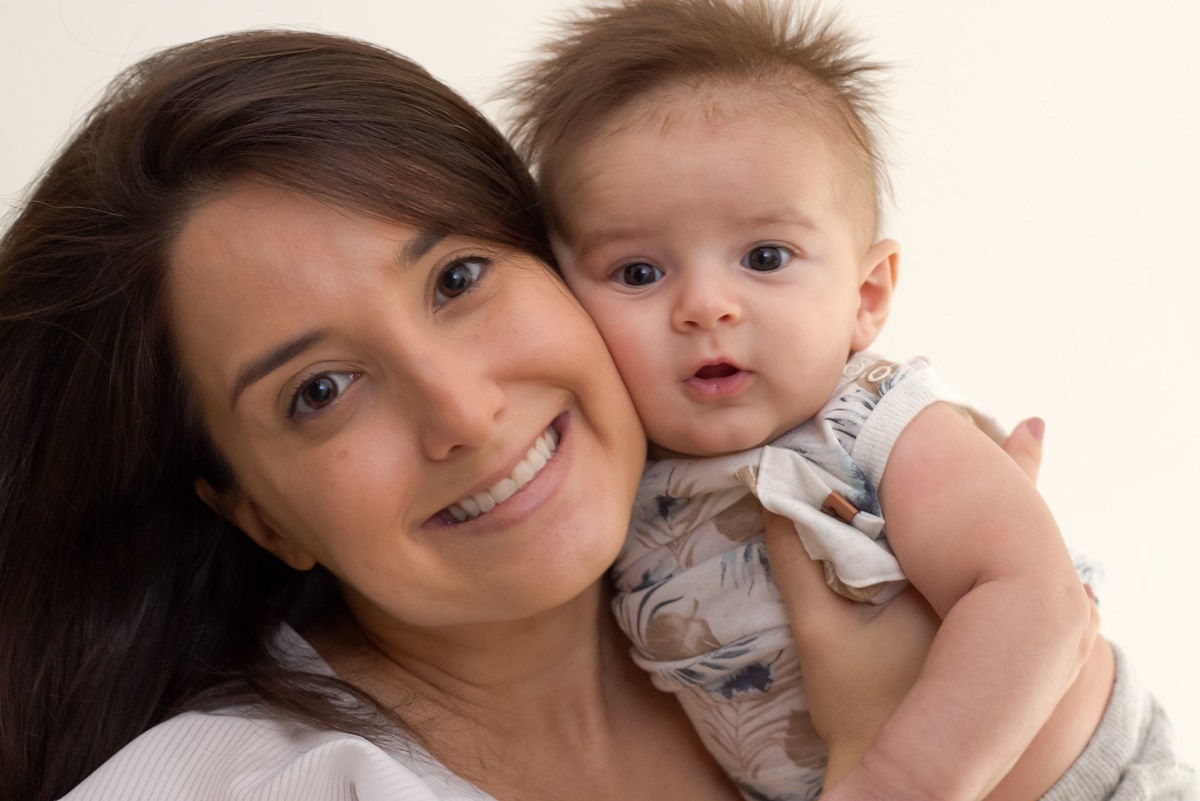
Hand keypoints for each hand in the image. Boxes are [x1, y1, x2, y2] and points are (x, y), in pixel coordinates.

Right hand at [761, 416, 1053, 788]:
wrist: (891, 764)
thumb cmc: (855, 700)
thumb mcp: (817, 629)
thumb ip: (795, 563)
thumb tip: (773, 498)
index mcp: (947, 584)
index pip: (978, 502)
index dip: (987, 456)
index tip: (978, 414)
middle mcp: (985, 603)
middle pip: (1016, 520)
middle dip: (1016, 471)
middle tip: (1028, 423)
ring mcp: (995, 629)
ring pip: (1023, 554)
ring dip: (1019, 515)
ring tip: (1024, 466)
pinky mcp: (989, 649)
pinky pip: (1017, 587)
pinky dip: (1015, 560)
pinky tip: (1013, 551)